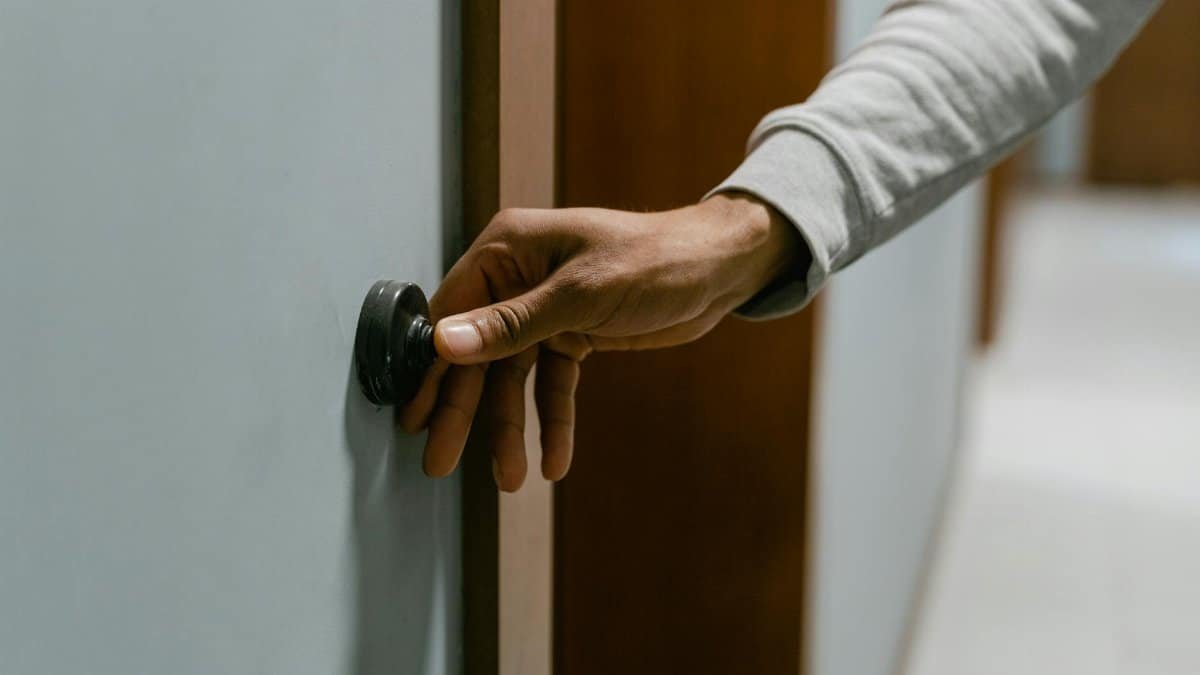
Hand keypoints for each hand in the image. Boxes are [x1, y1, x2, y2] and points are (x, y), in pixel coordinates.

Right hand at [398, 192, 800, 490]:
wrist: (719, 270)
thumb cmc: (655, 260)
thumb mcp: (580, 295)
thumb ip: (511, 324)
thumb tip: (445, 343)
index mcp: (507, 250)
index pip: (453, 314)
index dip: (433, 368)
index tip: (416, 418)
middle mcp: (518, 278)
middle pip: (478, 353)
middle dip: (464, 410)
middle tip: (440, 462)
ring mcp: (545, 309)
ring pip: (513, 377)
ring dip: (511, 427)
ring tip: (510, 477)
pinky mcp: (573, 335)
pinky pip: (552, 385)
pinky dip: (552, 421)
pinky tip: (554, 460)